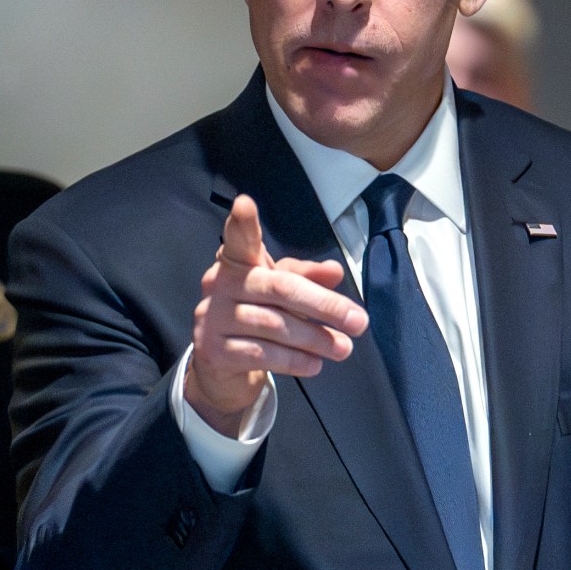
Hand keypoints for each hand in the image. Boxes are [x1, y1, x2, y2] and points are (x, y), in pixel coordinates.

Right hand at [187, 194, 365, 436]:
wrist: (221, 366)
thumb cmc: (257, 315)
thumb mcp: (282, 292)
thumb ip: (306, 279)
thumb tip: (335, 272)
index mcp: (237, 261)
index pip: (239, 239)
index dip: (242, 223)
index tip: (245, 204)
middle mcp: (219, 284)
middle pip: (279, 288)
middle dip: (324, 305)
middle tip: (359, 321)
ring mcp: (212, 317)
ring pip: (274, 325)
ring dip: (315, 339)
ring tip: (343, 348)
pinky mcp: (213, 350)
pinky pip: (262, 354)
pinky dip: (294, 360)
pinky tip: (315, 364)